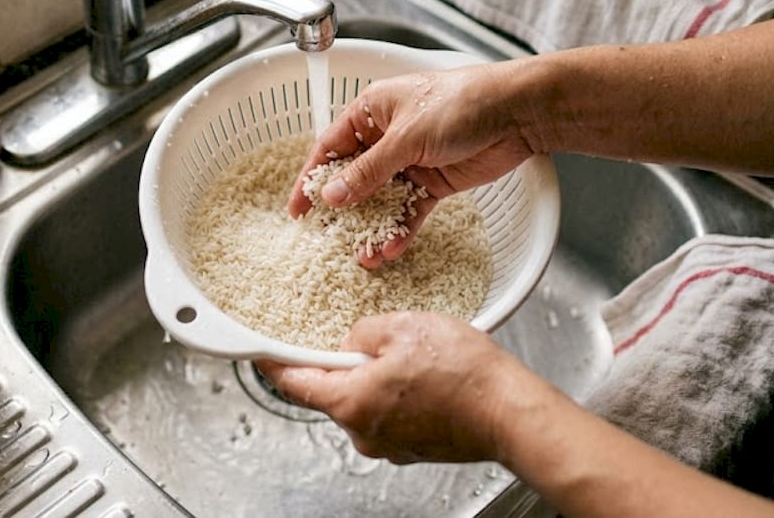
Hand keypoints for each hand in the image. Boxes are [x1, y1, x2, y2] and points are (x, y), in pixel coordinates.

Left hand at [257, 311, 530, 463]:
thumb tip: (353, 338)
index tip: (261, 349)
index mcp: (349, 402)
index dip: (275, 361)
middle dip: (345, 361)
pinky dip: (400, 393)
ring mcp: (389, 445)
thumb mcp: (404, 327)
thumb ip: (363, 330)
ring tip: (413, 356)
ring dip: (377, 376)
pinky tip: (427, 376)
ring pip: (365, 400)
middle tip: (372, 337)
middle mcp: (362, 432)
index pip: (294, 383)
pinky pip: (391, 413)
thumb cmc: (464, 374)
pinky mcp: (413, 447)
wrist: (511, 413)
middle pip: (332, 391)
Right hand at [286, 63, 537, 266]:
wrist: (516, 113)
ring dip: (372, 226)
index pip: (330, 148)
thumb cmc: (460, 104)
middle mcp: (387, 136)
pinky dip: (401, 228)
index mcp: (371, 111)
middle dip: (341, 210)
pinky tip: (391, 249)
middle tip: (326, 239)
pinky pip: (409, 210)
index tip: (297, 209)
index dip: (311, 179)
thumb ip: (368, 170)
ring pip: (381, 199)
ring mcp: (411, 161)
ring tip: (363, 255)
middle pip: (353, 177)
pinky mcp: (434, 182)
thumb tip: (332, 195)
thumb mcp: (406, 137)